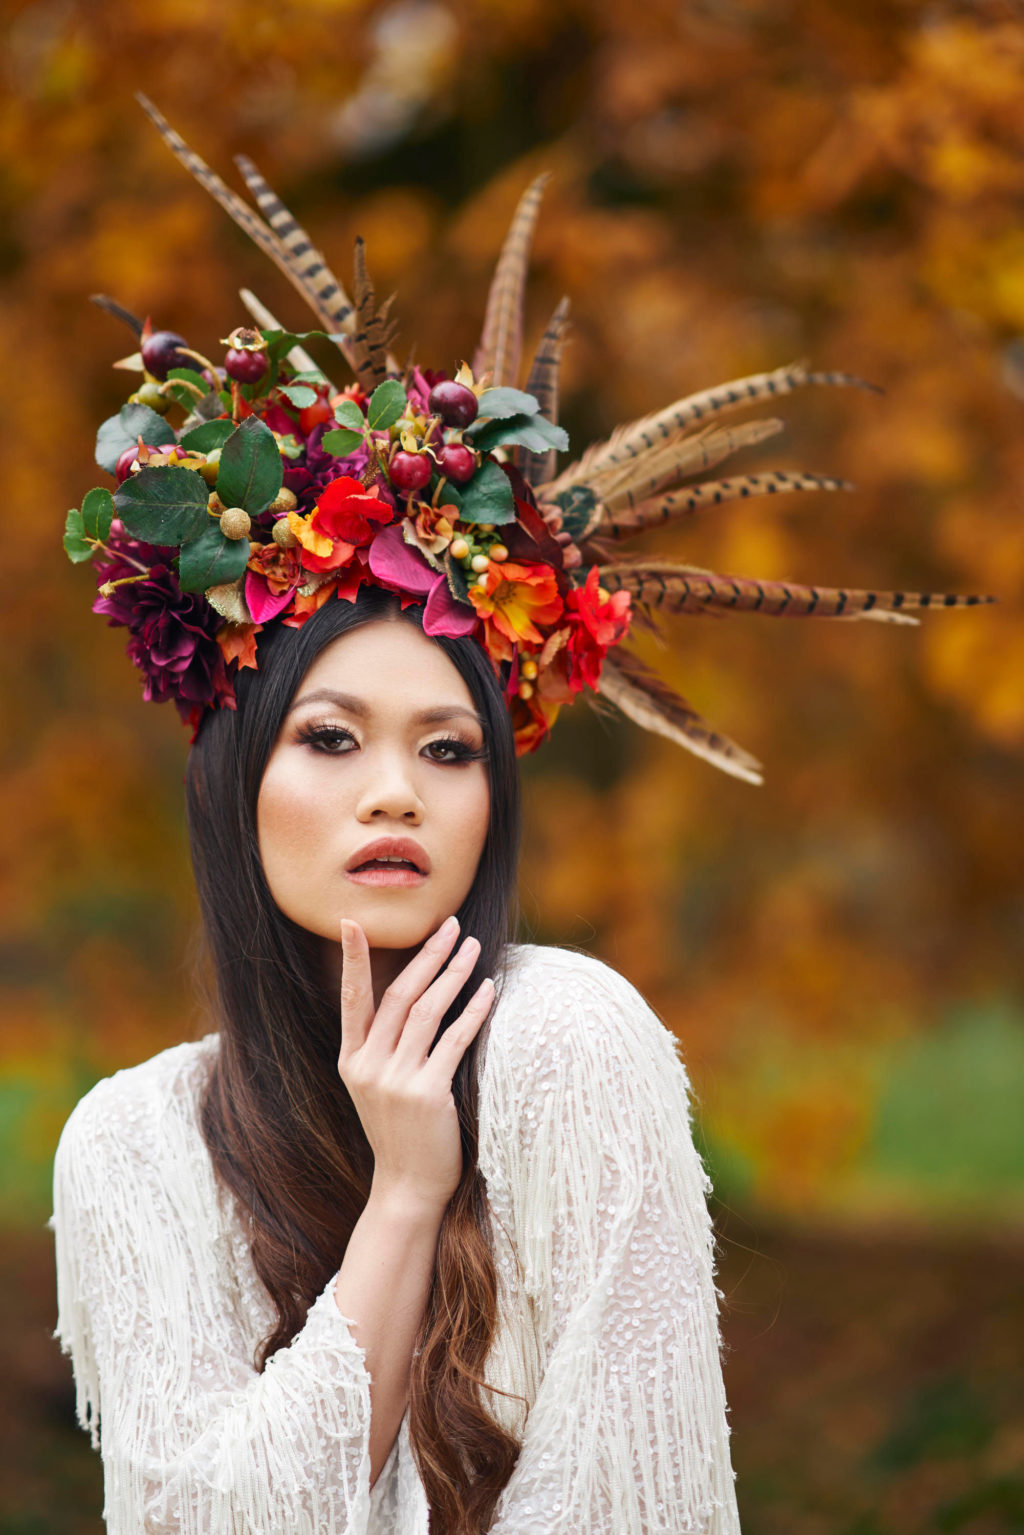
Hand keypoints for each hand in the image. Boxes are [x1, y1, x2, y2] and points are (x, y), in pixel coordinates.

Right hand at [337, 915, 493, 1212]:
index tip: (353, 922)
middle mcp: (369, 1066)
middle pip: (400, 995)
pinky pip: (455, 1040)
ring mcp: (396, 1080)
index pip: (353, 999)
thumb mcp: (377, 1086)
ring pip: (428, 1011)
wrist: (407, 1187)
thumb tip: (411, 992)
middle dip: (428, 955)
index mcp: (352, 1060)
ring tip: (473, 947)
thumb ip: (384, 1045)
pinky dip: (474, 1011)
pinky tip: (488, 990)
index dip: (354, 960)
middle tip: (451, 925)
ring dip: (454, 973)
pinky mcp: (427, 1094)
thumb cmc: (400, 1131)